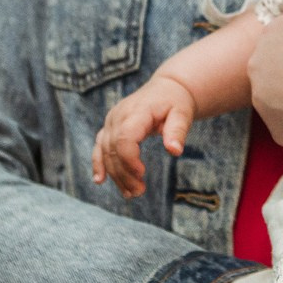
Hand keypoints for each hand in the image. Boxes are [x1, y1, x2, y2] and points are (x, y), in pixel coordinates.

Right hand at [91, 78, 197, 197]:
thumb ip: (178, 131)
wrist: (167, 88)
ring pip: (105, 152)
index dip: (129, 159)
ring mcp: (111, 122)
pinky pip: (99, 147)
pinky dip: (98, 164)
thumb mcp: (183, 113)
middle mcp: (118, 116)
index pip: (124, 139)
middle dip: (124, 174)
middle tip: (139, 192)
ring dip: (115, 175)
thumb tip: (175, 151)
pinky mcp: (109, 127)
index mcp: (136, 112)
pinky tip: (100, 180)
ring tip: (131, 193)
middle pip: (113, 150)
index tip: (142, 174)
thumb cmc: (176, 102)